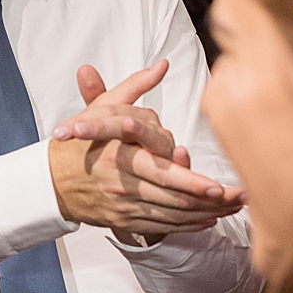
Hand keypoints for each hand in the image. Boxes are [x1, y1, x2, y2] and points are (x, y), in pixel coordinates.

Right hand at [47, 63, 243, 235]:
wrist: (52, 181)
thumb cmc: (81, 142)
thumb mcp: (102, 109)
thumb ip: (134, 87)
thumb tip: (162, 65)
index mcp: (120, 156)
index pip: (164, 173)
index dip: (194, 183)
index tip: (219, 186)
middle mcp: (123, 185)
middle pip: (175, 198)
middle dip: (211, 200)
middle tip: (240, 197)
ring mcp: (124, 207)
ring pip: (173, 215)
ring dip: (206, 213)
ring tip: (233, 206)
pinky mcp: (126, 222)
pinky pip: (163, 227)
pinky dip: (188, 225)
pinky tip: (208, 219)